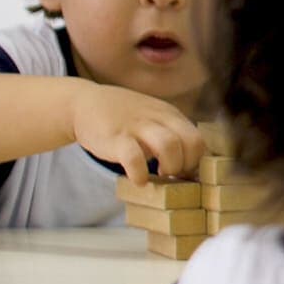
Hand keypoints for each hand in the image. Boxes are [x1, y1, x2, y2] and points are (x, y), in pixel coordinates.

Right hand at [68, 83, 202, 184]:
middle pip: (192, 141)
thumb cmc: (123, 118)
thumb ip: (170, 135)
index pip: (199, 139)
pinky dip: (140, 173)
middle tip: (174, 175)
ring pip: (169, 145)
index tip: (185, 173)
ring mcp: (137, 126)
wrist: (83, 103)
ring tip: (159, 175)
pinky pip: (134, 157)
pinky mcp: (115, 137)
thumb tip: (188, 166)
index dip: (196, 161)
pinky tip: (138, 180)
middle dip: (188, 164)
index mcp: (170, 115)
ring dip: (170, 167)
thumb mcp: (153, 119)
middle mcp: (158, 118)